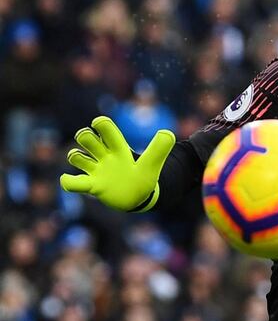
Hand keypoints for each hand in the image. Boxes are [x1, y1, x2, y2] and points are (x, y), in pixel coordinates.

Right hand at [60, 116, 174, 211]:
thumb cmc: (144, 177)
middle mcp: (104, 156)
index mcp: (118, 148)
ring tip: (81, 158)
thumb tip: (167, 133)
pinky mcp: (92, 185)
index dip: (100, 123)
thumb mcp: (153, 164)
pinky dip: (68, 181)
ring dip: (75, 155)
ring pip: (76, 156)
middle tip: (90, 141)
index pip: (105, 129)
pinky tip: (69, 180)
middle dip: (84, 136)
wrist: (140, 197)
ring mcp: (96, 170)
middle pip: (86, 138)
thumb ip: (159, 149)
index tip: (98, 123)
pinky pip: (74, 183)